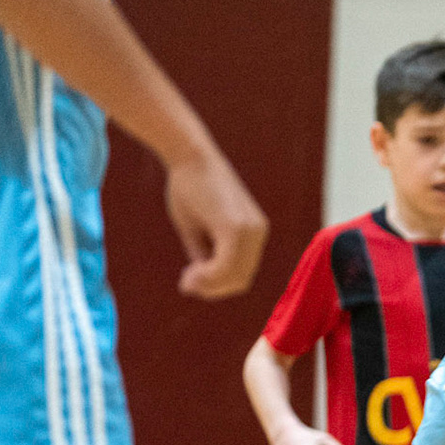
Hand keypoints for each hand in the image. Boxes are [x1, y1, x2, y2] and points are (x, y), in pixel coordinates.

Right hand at [164, 150, 266, 298]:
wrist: (187, 154)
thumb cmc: (188, 186)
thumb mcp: (196, 228)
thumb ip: (204, 254)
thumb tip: (202, 281)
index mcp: (253, 231)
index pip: (243, 271)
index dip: (218, 285)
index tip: (191, 282)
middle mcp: (257, 232)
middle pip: (241, 279)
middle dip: (214, 289)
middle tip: (186, 286)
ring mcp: (250, 231)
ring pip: (235, 276)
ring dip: (210, 285)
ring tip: (186, 281)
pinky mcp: (236, 228)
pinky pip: (227, 265)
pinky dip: (209, 276)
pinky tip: (190, 275)